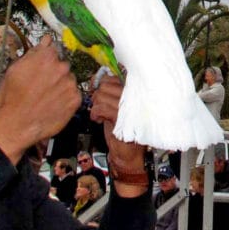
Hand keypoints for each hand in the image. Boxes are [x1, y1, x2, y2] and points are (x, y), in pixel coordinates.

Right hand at [0, 36, 82, 163]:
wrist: (15, 125)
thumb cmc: (11, 98)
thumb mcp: (15, 69)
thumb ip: (34, 53)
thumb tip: (45, 41)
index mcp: (46, 57)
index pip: (53, 49)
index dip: (47, 59)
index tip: (43, 67)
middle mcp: (61, 68)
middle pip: (62, 65)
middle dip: (54, 73)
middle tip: (41, 86)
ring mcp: (70, 84)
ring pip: (68, 80)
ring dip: (61, 86)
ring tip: (46, 98)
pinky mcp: (75, 99)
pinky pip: (73, 94)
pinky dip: (66, 99)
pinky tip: (53, 105)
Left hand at [90, 76, 148, 194]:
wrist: (126, 153)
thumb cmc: (119, 128)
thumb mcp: (113, 105)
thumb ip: (106, 91)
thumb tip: (94, 79)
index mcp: (133, 90)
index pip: (113, 75)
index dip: (100, 82)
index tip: (97, 91)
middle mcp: (134, 95)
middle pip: (105, 84)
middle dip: (97, 96)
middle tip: (100, 108)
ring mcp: (130, 105)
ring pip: (101, 95)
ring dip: (96, 106)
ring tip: (101, 115)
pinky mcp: (123, 117)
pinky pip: (101, 107)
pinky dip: (95, 113)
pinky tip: (98, 119)